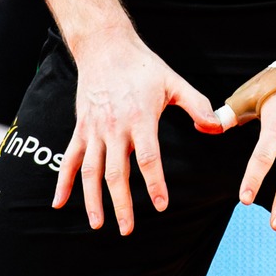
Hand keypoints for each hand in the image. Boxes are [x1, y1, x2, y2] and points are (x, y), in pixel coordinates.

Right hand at [54, 32, 216, 234]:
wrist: (105, 46)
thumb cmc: (142, 66)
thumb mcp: (173, 81)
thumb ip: (197, 105)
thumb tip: (217, 127)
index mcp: (140, 118)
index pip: (148, 157)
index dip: (154, 183)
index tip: (161, 205)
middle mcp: (114, 127)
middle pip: (117, 172)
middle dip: (121, 203)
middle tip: (128, 230)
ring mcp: (94, 129)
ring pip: (91, 171)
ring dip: (93, 200)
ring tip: (98, 224)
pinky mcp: (81, 128)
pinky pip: (70, 158)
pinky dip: (63, 181)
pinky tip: (58, 202)